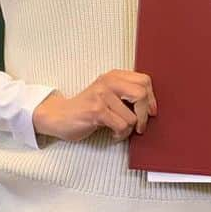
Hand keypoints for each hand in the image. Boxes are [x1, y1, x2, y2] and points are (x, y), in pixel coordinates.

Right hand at [33, 70, 156, 142]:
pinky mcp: (96, 110)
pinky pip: (121, 126)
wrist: (59, 116)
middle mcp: (107, 82)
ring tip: (118, 130)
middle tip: (139, 126)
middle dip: (144, 115)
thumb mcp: (106, 94)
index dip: (151, 98)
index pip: (144, 80)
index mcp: (112, 76)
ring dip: (128, 129)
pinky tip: (111, 133)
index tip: (149, 112)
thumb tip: (151, 106)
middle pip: (141, 94)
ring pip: (132, 117)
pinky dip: (119, 135)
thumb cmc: (86, 108)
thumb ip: (125, 93)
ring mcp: (101, 95)